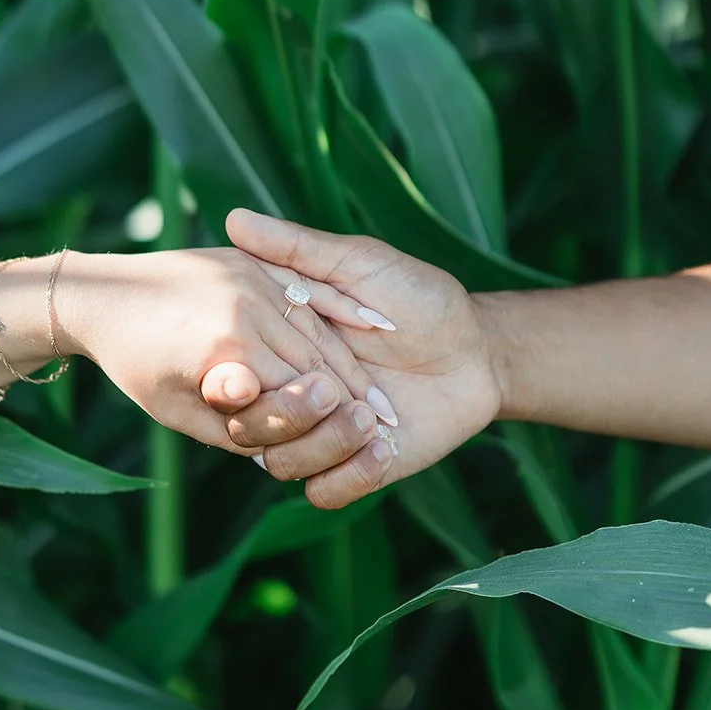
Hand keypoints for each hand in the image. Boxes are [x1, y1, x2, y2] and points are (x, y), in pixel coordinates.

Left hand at [57, 247, 388, 458]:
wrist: (100, 295)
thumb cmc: (133, 365)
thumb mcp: (178, 413)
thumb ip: (232, 429)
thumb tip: (276, 450)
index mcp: (227, 353)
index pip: (300, 394)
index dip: (335, 421)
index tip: (369, 443)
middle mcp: (243, 311)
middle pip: (319, 359)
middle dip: (355, 393)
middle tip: (388, 420)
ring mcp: (248, 278)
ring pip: (318, 326)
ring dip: (352, 359)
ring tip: (376, 391)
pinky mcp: (247, 261)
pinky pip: (307, 288)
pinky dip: (340, 312)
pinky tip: (370, 330)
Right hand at [223, 211, 501, 505]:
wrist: (478, 350)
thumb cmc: (421, 298)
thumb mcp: (360, 264)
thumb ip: (298, 249)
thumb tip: (234, 217)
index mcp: (282, 350)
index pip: (235, 373)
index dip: (232, 376)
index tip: (244, 372)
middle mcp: (293, 397)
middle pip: (248, 426)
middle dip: (280, 414)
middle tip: (328, 389)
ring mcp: (323, 435)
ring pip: (283, 465)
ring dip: (320, 444)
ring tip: (369, 416)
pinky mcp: (358, 467)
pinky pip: (326, 492)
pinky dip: (348, 476)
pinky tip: (382, 448)